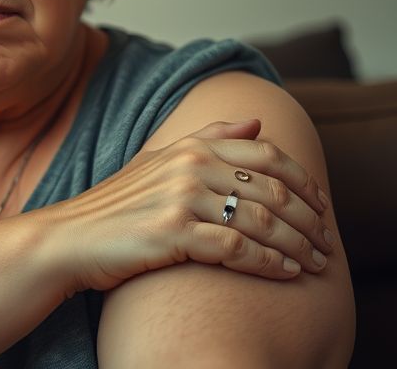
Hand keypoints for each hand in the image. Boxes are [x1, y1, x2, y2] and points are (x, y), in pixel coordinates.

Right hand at [34, 119, 335, 293]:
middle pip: (273, 189)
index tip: (324, 207)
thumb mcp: (159, 162)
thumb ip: (209, 138)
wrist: (68, 240)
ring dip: (297, 246)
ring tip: (315, 264)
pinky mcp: (174, 233)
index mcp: (191, 145)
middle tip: (328, 244)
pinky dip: (269, 263)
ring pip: (262, 220)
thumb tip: (256, 121)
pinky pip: (237, 248)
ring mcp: (182, 197)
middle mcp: (190, 165)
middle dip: (310, 220)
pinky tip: (286, 274)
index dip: (305, 182)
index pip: (268, 156)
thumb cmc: (116, 207)